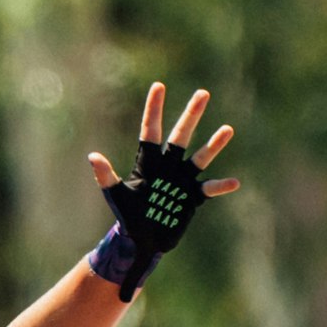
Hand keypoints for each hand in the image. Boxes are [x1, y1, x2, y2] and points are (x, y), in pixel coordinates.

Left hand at [84, 84, 239, 298]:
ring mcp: (182, 181)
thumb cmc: (128, 216)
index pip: (151, 131)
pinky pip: (209, 189)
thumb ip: (106, 176)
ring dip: (213, 145)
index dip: (153, 109)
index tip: (158, 86)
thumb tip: (92, 156)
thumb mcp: (116, 196)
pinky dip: (220, 186)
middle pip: (180, 136)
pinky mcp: (192, 198)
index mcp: (148, 162)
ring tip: (227, 129)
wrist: (142, 240)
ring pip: (200, 157)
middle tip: (203, 93)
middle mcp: (168, 166)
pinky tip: (234, 182)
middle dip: (191, 115)